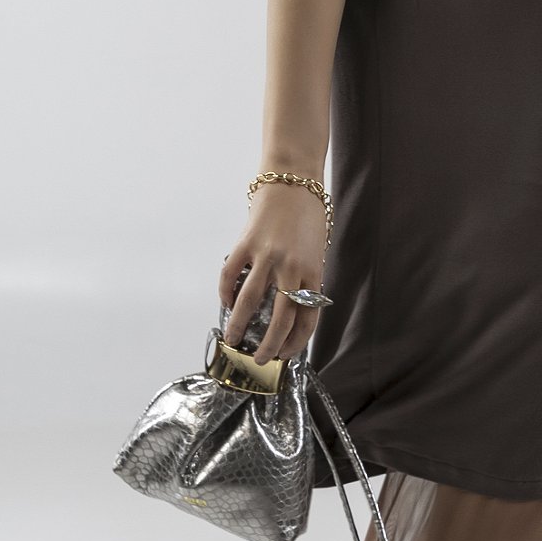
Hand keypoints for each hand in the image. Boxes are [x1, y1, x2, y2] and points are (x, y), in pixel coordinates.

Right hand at [219, 179, 329, 364]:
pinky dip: (226, 293)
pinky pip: (231, 275)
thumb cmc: (308, 217)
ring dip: (240, 326)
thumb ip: (304, 280)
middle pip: (280, 319)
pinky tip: (226, 303)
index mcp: (313, 272)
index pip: (307, 319)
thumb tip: (289, 310)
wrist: (293, 181)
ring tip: (233, 340)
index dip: (296, 342)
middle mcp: (292, 268)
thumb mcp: (316, 252)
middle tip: (259, 359)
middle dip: (269, 346)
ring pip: (250, 303)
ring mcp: (267, 256)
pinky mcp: (246, 244)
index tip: (286, 355)